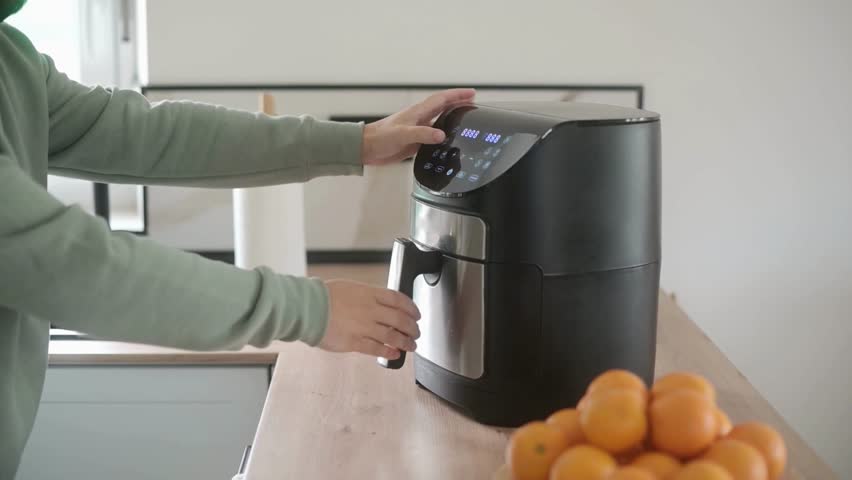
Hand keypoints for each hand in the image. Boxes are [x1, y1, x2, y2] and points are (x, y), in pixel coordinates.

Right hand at [319, 279, 420, 359]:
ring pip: (392, 336)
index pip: (399, 300)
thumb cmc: (324, 297)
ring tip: (411, 346)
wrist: (308, 308)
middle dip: (412, 328)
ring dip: (405, 342)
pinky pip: (377, 349)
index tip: (416, 314)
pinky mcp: (354, 342)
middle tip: (416, 332)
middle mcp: (370, 310)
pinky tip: (394, 354)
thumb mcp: (351, 288)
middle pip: (400, 319)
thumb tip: (382, 304)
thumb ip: (368, 296)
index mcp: (370, 294)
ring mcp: (363, 327)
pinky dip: (389, 352)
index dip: (411, 308)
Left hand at [360, 88, 475, 165]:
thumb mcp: (403, 134)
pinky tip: (448, 140)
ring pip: (439, 121)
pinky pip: (433, 136)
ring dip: (452, 118)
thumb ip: (422, 134)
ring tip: (465, 119)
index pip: (442, 99)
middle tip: (473, 103)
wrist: (366, 148)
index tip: (471, 93)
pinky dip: (443, 135)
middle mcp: (419, 118)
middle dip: (458, 103)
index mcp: (417, 112)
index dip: (457, 95)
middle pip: (443, 107)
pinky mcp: (415, 142)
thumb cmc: (380, 137)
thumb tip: (441, 135)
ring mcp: (417, 130)